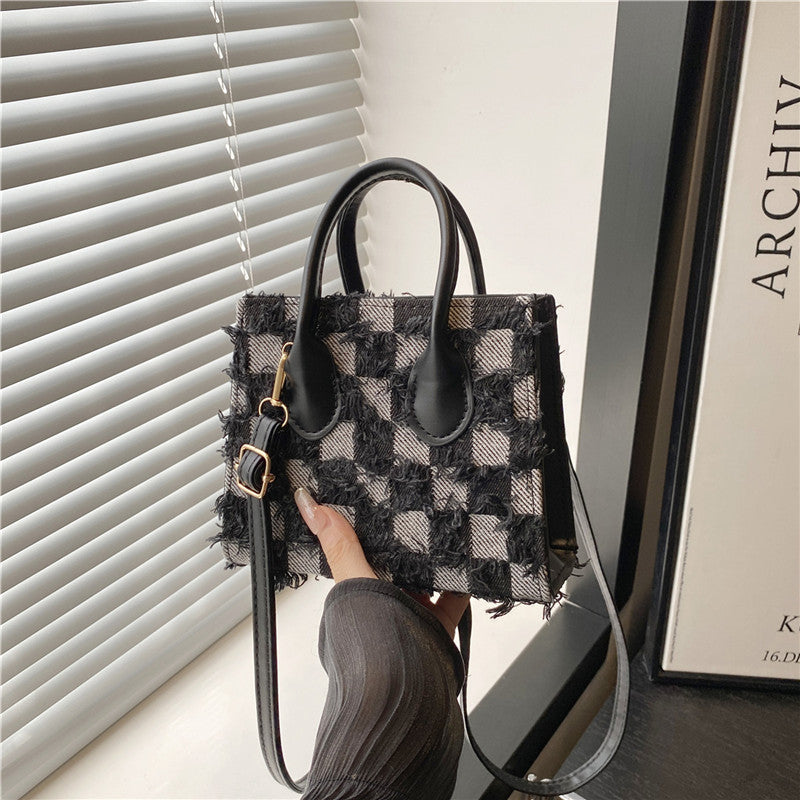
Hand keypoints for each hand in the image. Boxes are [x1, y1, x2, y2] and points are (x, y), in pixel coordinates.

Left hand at [294, 487, 469, 638]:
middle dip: (409, 544)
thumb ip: (340, 545)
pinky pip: (454, 596)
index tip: (384, 505)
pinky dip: (462, 581)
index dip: (373, 532)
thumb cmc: (368, 640)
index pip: (365, 554)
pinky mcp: (439, 625)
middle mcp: (384, 602)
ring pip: (426, 578)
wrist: (402, 686)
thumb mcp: (352, 581)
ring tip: (443, 530)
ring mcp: (412, 613)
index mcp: (359, 590)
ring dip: (435, 560)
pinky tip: (468, 560)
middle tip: (420, 511)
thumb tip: (311, 507)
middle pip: (399, 565)